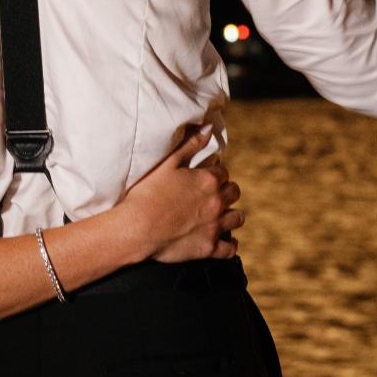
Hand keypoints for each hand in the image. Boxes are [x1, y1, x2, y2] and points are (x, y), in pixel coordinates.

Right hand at [120, 125, 243, 264]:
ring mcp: (215, 227)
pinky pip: (231, 249)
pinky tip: (227, 241)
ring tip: (224, 213)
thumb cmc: (148, 192)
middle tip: (216, 192)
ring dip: (232, 214)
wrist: (138, 228)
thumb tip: (208, 128)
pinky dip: (231, 244)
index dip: (216, 172)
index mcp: (208, 180)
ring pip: (237, 218)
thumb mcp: (168, 161)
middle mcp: (217, 202)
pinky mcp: (209, 248)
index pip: (223, 171)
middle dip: (227, 190)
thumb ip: (190, 143)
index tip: (208, 174)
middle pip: (233, 192)